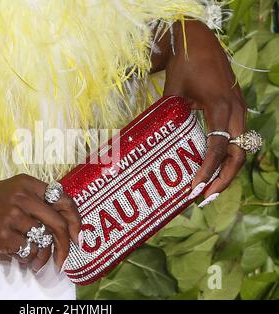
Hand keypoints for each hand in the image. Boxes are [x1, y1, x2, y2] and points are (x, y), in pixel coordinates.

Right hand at [0, 174, 80, 272]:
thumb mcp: (7, 193)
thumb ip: (33, 202)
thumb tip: (63, 223)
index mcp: (26, 183)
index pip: (63, 199)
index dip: (75, 219)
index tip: (77, 235)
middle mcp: (21, 195)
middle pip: (58, 223)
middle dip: (66, 245)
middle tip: (64, 260)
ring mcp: (12, 214)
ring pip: (44, 240)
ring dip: (44, 257)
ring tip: (37, 263)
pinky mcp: (2, 234)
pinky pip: (28, 251)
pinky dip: (29, 260)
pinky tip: (23, 262)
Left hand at [154, 20, 246, 205]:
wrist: (199, 40)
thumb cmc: (184, 64)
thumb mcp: (173, 92)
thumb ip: (168, 118)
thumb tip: (150, 147)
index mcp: (221, 107)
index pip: (217, 148)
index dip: (207, 171)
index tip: (194, 189)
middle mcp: (235, 111)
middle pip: (237, 155)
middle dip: (223, 179)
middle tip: (203, 198)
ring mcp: (238, 110)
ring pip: (240, 149)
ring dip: (226, 171)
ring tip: (207, 189)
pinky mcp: (235, 109)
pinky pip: (235, 138)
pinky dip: (225, 156)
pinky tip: (211, 167)